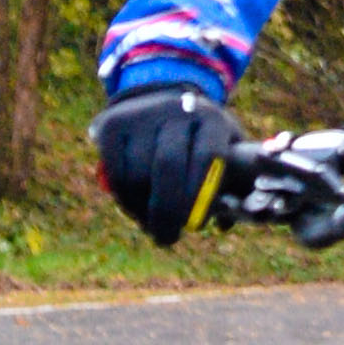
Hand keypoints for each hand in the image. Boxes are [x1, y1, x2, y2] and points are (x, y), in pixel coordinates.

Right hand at [92, 79, 238, 248]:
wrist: (160, 104)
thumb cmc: (200, 143)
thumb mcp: (223, 153)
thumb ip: (231, 188)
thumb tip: (225, 224)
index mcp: (211, 119)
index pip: (208, 158)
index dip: (202, 197)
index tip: (196, 225)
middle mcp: (176, 110)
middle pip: (168, 166)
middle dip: (168, 211)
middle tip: (167, 239)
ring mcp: (142, 114)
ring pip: (138, 174)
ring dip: (143, 211)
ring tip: (153, 225)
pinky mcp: (112, 125)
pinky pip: (116, 174)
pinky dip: (125, 200)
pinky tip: (136, 211)